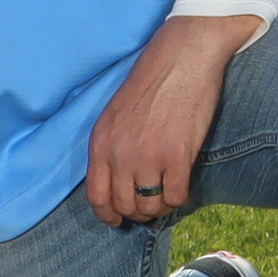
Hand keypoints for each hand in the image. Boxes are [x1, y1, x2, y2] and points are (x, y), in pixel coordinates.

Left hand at [82, 13, 257, 231]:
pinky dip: (177, 199)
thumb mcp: (115, 114)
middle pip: (124, 205)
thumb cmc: (151, 82)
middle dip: (137, 212)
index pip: (95, 195)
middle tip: (149, 207)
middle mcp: (119, 153)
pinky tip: (179, 188)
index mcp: (100, 142)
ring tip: (165, 198)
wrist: (181, 56)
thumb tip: (117, 181)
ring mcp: (148, 156)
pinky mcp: (177, 155)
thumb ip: (111, 147)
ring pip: (150, 205)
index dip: (107, 214)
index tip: (117, 220)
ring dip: (158, 208)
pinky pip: (175, 196)